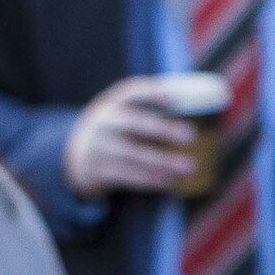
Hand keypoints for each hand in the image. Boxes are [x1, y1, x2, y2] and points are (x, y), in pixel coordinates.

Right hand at [62, 79, 201, 196]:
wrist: (75, 156)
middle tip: (191, 135)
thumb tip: (199, 108)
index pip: (132, 92)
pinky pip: (126, 176)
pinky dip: (150, 179)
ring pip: (134, 154)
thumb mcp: (123, 114)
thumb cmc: (116, 131)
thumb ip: (152, 111)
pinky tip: (169, 181)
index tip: (175, 96)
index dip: (152, 93)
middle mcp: (105, 123)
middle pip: (135, 124)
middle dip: (163, 129)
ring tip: (189, 166)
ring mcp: (99, 147)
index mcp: (113, 104)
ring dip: (163, 161)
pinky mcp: (98, 171)